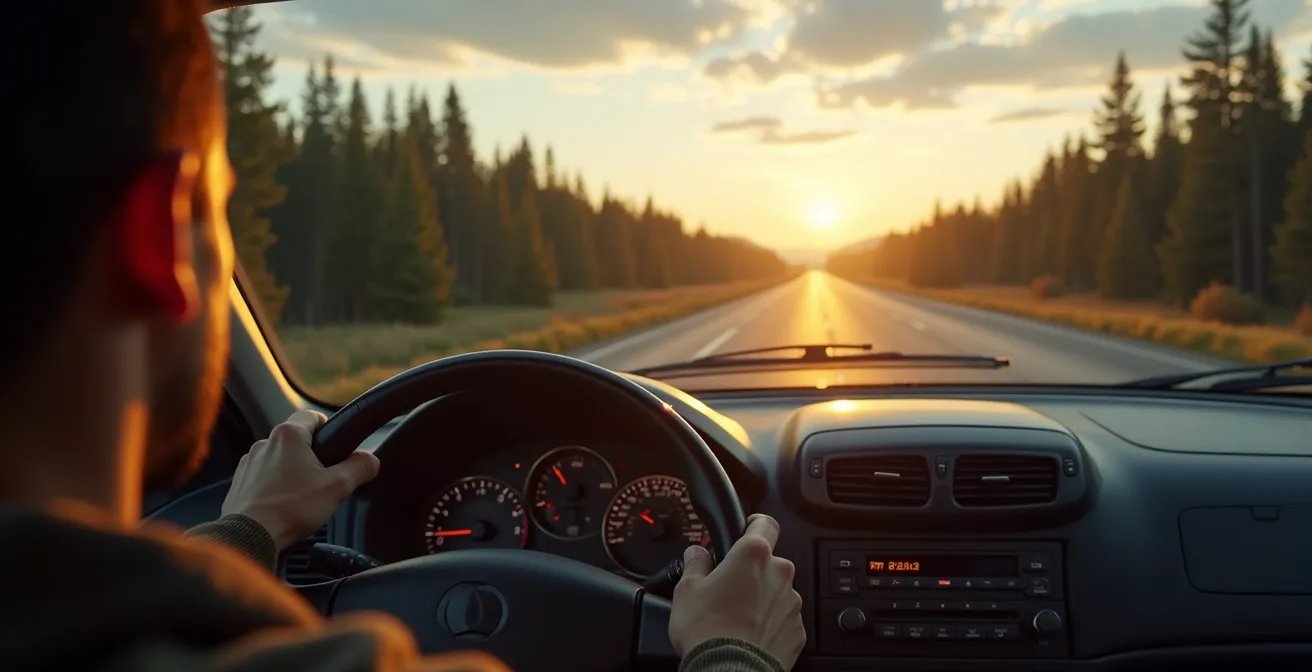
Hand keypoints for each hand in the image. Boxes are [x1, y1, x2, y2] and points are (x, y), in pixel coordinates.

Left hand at [221, 409, 379, 550]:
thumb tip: (371, 461)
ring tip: (302, 497)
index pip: (312, 416)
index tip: (334, 444)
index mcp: (288, 436)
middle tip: (324, 478)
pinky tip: (283, 506)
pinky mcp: (240, 483)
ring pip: (278, 460)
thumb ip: (359, 468)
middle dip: (311, 457)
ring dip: (290, 472)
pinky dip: (274, 487)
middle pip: (296, 441)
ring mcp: (249, 464)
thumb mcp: (337, 487)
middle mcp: (264, 443)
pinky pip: (262, 478)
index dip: (327, 428)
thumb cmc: (290, 509)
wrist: (250, 536)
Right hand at [668, 513, 804, 669]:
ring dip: (763, 598)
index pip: (765, 523)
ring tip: (738, 616)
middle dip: (752, 571)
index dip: (755, 524)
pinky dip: (770, 623)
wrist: (729, 671)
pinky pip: (784, 619)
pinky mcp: (797, 630)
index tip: (747, 530)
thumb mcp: (687, 590)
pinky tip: (750, 634)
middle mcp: (779, 574)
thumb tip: (696, 553)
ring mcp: (791, 603)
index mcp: (753, 555)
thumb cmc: (708, 630)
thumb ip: (695, 564)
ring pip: (777, 591)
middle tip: (730, 587)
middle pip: (769, 561)